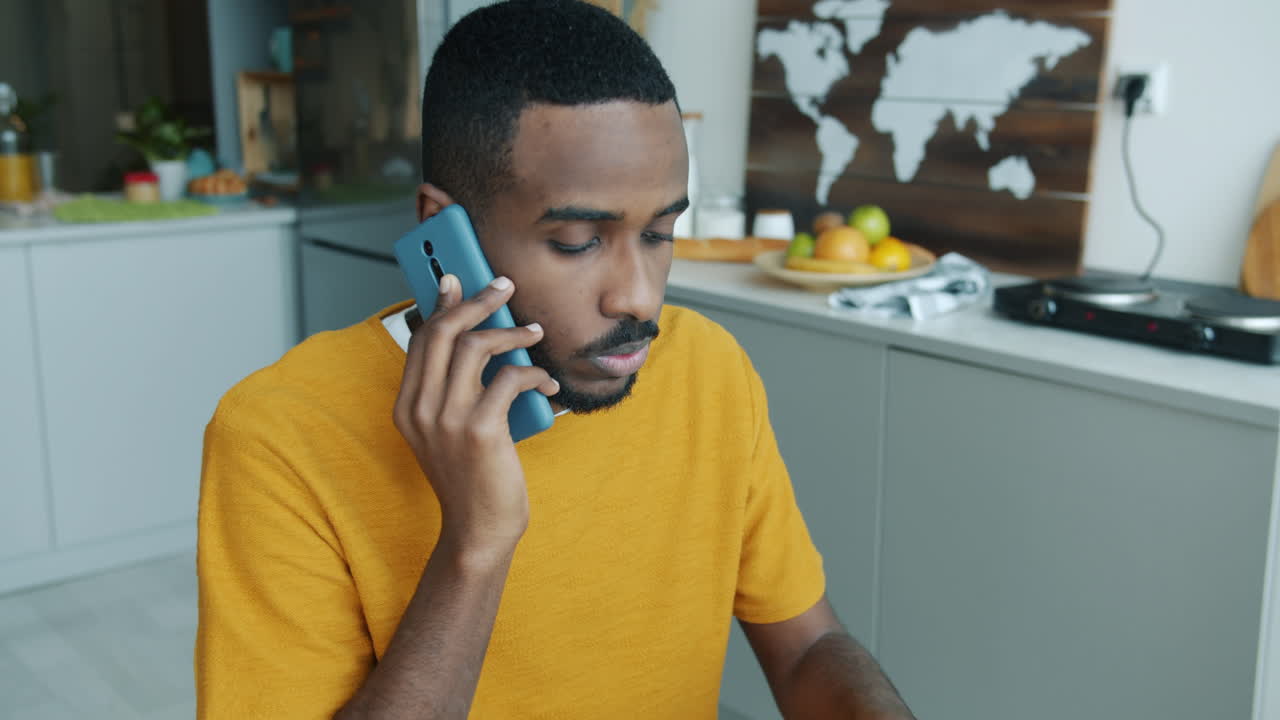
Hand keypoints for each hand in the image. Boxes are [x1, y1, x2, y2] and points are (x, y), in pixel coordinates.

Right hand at [393, 274, 558, 555]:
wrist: (478, 531)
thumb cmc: (473, 479)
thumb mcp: (449, 432)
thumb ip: (453, 391)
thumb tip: (475, 341)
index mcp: (407, 408)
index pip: (421, 340)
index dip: (441, 305)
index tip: (457, 280)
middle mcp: (420, 410)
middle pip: (443, 332)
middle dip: (476, 302)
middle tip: (504, 288)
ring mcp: (447, 420)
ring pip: (475, 347)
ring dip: (512, 334)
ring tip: (534, 334)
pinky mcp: (480, 430)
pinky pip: (510, 378)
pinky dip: (534, 374)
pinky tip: (546, 386)